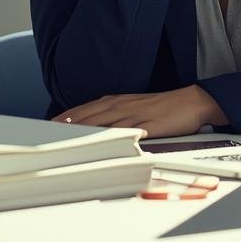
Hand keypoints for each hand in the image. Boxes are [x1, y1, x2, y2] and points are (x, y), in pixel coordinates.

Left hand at [52, 85, 225, 137]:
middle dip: (67, 123)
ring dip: (82, 127)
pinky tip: (98, 140)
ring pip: (102, 120)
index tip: (50, 124)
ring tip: (64, 135)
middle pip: (88, 114)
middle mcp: (121, 105)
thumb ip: (115, 115)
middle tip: (48, 131)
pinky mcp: (146, 124)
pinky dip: (108, 135)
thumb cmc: (163, 107)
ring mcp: (133, 114)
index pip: (85, 108)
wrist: (191, 102)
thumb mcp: (135, 107)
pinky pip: (124, 130)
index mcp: (118, 101)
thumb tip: (97, 126)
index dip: (67, 116)